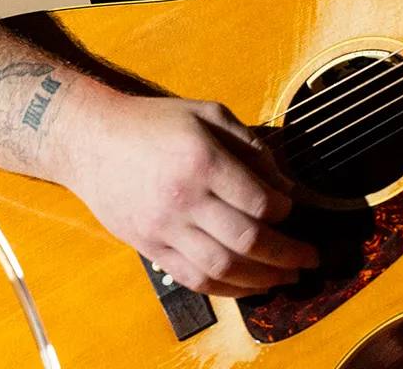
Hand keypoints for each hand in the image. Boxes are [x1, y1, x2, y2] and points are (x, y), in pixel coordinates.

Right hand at [61, 95, 318, 296]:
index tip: (291, 209)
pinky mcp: (150, 247)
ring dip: (262, 278)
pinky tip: (250, 285)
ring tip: (287, 277)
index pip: (257, 200)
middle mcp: (184, 199)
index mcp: (201, 160)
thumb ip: (250, 145)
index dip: (283, 210)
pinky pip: (194, 278)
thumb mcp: (207, 114)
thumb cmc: (154, 123)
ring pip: (222, 267)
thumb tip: (285, 184)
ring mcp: (164, 228)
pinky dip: (227, 288)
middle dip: (287, 253)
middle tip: (311, 257)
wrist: (91, 140)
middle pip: (246, 239)